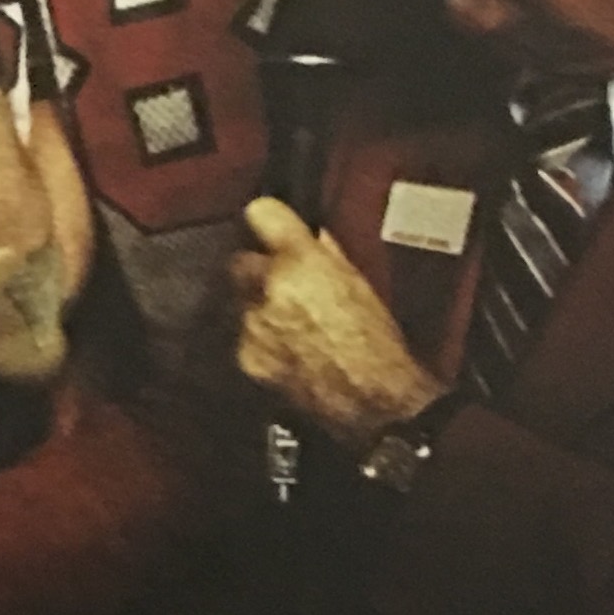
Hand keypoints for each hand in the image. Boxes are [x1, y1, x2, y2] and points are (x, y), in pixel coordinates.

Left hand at [227, 197, 441, 448]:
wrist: (372, 401)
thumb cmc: (377, 342)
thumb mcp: (358, 283)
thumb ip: (325, 254)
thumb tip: (310, 237)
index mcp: (300, 261)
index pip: (259, 213)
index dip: (266, 220)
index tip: (269, 227)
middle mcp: (267, 287)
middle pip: (238, 261)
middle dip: (255, 270)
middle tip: (279, 284)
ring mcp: (251, 325)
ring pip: (237, 301)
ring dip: (254, 306)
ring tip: (286, 324)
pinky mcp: (245, 357)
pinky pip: (241, 337)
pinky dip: (256, 340)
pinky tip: (284, 352)